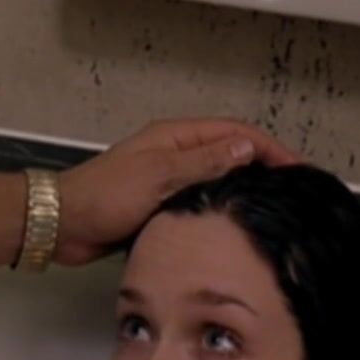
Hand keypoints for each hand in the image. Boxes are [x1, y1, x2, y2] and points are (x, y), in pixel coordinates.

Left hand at [55, 118, 299, 264]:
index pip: (234, 133)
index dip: (268, 147)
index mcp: (174, 138)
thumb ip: (203, 161)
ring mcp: (165, 181)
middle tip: (291, 190)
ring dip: (240, 188)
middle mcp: (172, 155)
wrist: (62, 224)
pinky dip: (216, 209)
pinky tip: (232, 226)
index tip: (297, 168)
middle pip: (227, 153)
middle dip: (261, 165)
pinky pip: (196, 202)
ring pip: (213, 180)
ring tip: (271, 208)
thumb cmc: (103, 196)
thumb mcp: (158, 175)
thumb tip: (245, 146)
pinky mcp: (157, 206)